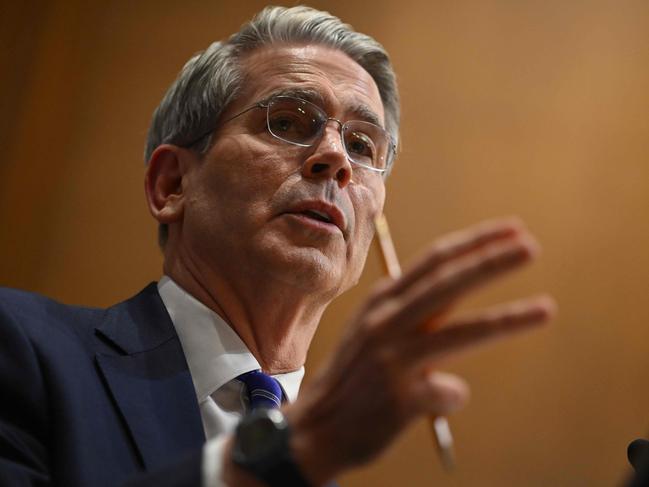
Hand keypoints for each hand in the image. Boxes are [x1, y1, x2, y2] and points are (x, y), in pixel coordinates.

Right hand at [284, 218, 555, 483]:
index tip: (510, 230)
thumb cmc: (355, 374)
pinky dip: (449, 396)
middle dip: (491, 262)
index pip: (434, 261)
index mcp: (382, 300)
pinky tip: (434, 401)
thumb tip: (462, 303)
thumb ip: (415, 312)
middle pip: (448, 283)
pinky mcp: (398, 396)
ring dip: (506, 319)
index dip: (475, 243)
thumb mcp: (376, 329)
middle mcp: (385, 321)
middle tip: (530, 247)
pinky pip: (445, 393)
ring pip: (459, 332)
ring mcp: (391, 358)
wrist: (316, 425)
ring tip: (545, 309)